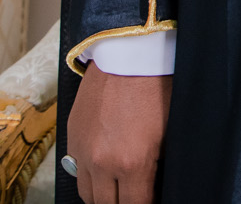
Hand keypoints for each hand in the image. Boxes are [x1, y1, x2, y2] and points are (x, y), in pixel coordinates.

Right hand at [67, 65, 170, 203]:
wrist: (128, 52)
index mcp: (132, 163)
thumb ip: (158, 165)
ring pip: (87, 194)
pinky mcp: (72, 137)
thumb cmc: (157, 87)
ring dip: (103, 196)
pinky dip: (89, 177)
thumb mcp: (168, 131)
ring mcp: (83, 151)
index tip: (151, 201)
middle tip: (136, 195)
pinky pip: (76, 171)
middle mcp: (102, 163)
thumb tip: (155, 184)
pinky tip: (104, 172)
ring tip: (119, 191)